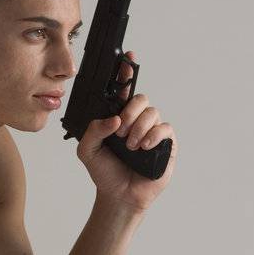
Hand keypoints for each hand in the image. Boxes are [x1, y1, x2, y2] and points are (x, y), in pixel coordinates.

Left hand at [75, 49, 177, 213]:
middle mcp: (137, 120)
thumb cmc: (104, 172)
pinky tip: (144, 147)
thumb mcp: (87, 150)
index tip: (128, 59)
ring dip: (139, 128)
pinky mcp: (166, 144)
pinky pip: (166, 129)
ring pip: (153, 113)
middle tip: (120, 131)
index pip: (123, 90)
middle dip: (130, 111)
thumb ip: (93, 130)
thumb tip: (114, 119)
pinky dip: (154, 136)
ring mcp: (153, 131)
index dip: (126, 72)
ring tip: (130, 146)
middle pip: (140, 98)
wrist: (118, 196)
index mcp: (118, 116)